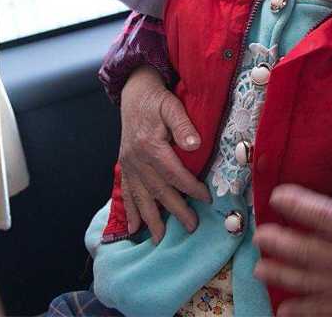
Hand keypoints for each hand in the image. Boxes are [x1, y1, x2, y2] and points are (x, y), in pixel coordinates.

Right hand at [118, 65, 210, 242]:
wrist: (134, 93)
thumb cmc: (157, 99)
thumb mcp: (172, 105)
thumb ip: (183, 125)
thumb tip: (194, 144)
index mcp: (151, 146)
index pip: (174, 174)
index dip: (191, 187)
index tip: (207, 199)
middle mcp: (137, 159)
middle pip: (159, 190)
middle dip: (175, 210)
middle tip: (190, 227)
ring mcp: (129, 165)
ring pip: (141, 197)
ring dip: (151, 219)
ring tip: (160, 238)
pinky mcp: (125, 166)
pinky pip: (127, 192)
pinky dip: (130, 211)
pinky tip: (134, 228)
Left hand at [252, 162, 331, 314]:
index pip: (323, 216)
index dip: (297, 204)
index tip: (277, 195)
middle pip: (308, 252)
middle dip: (280, 244)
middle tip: (259, 236)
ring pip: (310, 282)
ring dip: (282, 275)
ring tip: (259, 268)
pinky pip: (325, 310)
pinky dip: (303, 311)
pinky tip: (283, 310)